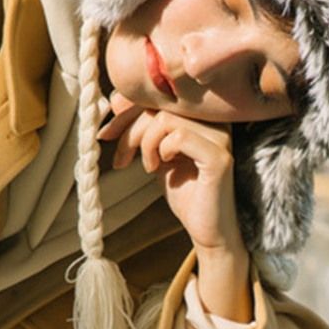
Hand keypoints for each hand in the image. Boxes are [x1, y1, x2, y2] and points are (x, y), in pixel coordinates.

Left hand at [98, 93, 241, 253]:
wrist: (207, 231)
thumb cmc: (185, 193)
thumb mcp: (158, 154)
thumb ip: (145, 129)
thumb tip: (116, 100)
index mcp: (203, 118)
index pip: (160, 97)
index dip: (129, 110)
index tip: (108, 134)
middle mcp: (215, 122)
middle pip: (161, 106)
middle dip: (130, 130)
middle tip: (121, 159)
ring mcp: (220, 138)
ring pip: (166, 119)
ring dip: (145, 143)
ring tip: (149, 166)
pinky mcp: (218, 157)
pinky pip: (180, 136)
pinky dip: (162, 149)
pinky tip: (160, 167)